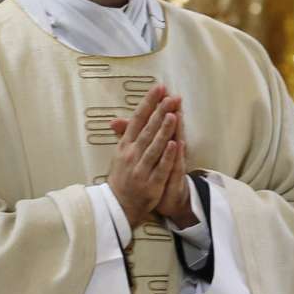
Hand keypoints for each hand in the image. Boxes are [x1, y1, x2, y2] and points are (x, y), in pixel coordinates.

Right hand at [107, 85, 186, 229]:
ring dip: (163, 131)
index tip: (159, 88)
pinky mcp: (151, 183)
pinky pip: (161, 167)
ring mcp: (141, 169)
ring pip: (154, 147)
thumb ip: (124, 136)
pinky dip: (168, 156)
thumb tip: (117, 119)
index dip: (148, 103)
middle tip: (171, 97)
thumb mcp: (119, 154)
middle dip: (159, 112)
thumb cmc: (122, 176)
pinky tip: (176, 143)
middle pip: (148, 130)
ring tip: (172, 115)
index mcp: (125, 146)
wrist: (117, 206)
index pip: (137, 119)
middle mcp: (131, 155)